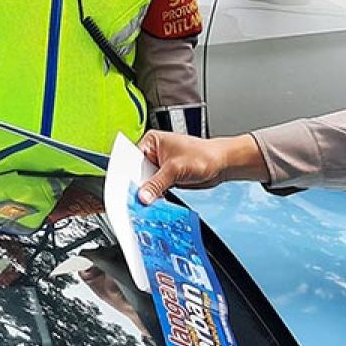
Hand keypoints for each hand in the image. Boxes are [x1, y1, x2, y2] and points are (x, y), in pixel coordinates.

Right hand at [136, 130, 266, 203]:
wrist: (222, 164)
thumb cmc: (205, 155)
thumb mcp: (176, 168)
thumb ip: (157, 183)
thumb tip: (142, 196)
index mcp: (151, 141)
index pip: (131, 160)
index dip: (126, 176)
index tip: (124, 191)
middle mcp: (153, 153)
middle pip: (136, 173)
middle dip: (137, 187)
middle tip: (134, 200)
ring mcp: (158, 167)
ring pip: (145, 184)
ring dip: (146, 194)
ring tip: (143, 203)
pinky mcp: (165, 178)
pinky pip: (154, 190)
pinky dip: (154, 197)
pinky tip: (153, 204)